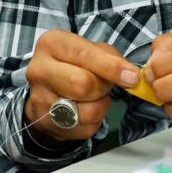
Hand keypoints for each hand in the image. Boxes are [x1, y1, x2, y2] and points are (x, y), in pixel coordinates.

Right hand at [24, 29, 138, 144]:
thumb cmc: (72, 63)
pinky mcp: (46, 123)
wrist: (45, 90)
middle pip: (83, 84)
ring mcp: (39, 99)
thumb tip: (130, 75)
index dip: (111, 68)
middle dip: (103, 87)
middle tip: (106, 85)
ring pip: (86, 111)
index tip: (132, 77)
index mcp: (51, 44)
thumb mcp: (89, 49)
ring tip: (95, 97)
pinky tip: (86, 110)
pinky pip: (85, 128)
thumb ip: (110, 57)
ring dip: (101, 106)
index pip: (84, 56)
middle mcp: (39, 70)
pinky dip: (95, 121)